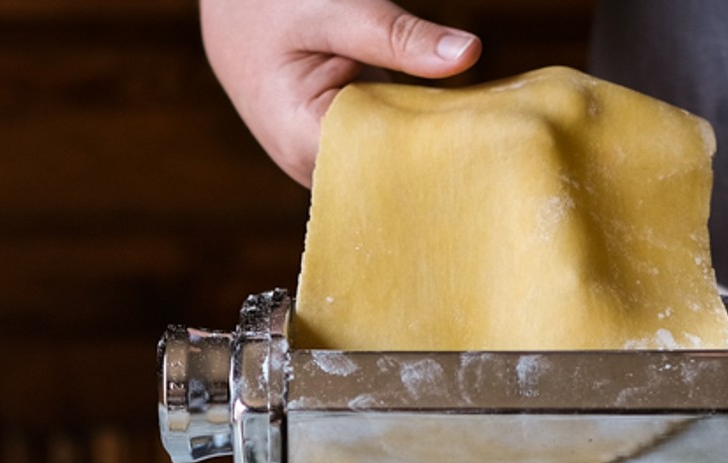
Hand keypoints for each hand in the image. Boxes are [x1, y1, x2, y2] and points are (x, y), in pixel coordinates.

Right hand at [201, 0, 480, 185]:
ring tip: (480, 144)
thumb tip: (469, 53)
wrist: (232, 2)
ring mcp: (321, 155)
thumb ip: (400, 36)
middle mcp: (308, 161)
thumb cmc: (269, 1)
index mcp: (300, 137)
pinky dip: (412, 136)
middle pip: (383, 179)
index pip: (375, 175)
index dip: (425, 169)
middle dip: (432, 164)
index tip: (479, 159)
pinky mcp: (336, 141)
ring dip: (424, 151)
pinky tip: (453, 129)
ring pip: (384, 167)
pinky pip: (381, 149)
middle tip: (495, 152)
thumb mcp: (337, 7)